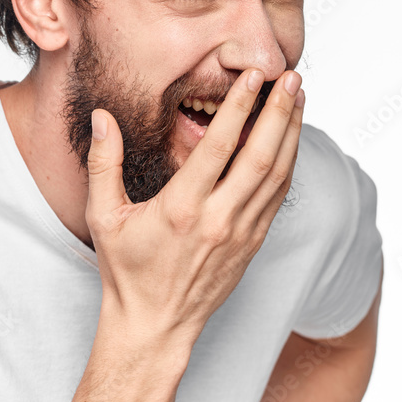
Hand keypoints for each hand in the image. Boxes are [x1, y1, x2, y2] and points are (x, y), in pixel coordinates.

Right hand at [84, 68, 304, 342]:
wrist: (155, 325)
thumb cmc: (126, 270)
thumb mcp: (104, 216)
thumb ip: (104, 163)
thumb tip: (102, 117)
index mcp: (182, 208)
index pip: (219, 147)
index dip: (239, 107)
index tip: (253, 77)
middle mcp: (218, 219)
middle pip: (261, 156)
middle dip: (280, 112)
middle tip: (291, 76)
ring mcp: (241, 233)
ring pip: (278, 175)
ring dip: (292, 133)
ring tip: (298, 97)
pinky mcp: (253, 243)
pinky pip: (277, 196)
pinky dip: (289, 163)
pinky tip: (291, 138)